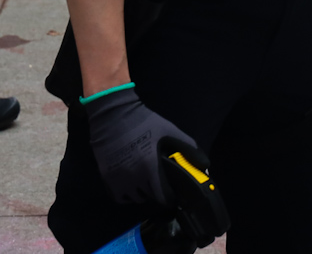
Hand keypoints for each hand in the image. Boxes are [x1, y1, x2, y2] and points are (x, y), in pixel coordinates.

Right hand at [83, 88, 197, 205]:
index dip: (169, 197)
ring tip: (145, 183)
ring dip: (141, 193)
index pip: (162, 196)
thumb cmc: (143, 122)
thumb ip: (187, 147)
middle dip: (156, 193)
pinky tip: (131, 186)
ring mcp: (118, 178)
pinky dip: (126, 195)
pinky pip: (118, 196)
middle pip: (148, 197)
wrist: (113, 113)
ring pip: (133, 198)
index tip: (172, 194)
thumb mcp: (168, 130)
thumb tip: (205, 164)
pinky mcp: (106, 176)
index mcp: (150, 166)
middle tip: (159, 184)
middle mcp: (133, 177)